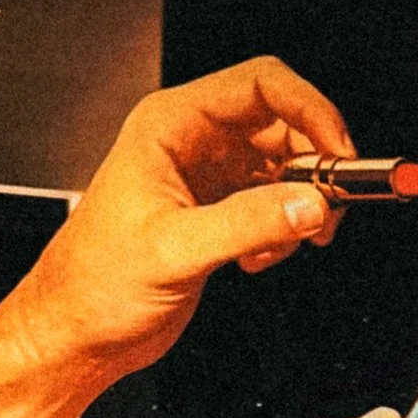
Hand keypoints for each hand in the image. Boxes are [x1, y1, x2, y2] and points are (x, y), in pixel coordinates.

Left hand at [0, 57, 356, 417]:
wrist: (77, 332)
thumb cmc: (94, 283)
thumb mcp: (174, 250)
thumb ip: (247, 223)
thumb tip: (311, 204)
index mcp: (171, 125)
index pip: (261, 85)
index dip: (311, 110)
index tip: (339, 153)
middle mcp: (193, 142)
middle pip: (285, 125)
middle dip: (315, 166)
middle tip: (327, 209)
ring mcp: (210, 176)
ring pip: (288, 166)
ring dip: (303, 204)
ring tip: (287, 242)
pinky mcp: (221, 211)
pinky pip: (278, 203)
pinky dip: (286, 230)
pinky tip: (258, 259)